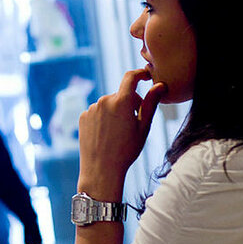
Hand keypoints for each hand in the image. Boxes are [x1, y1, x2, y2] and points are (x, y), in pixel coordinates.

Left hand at [77, 69, 165, 198]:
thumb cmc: (126, 150)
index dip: (140, 73)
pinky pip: (97, 112)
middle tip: (134, 124)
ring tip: (118, 134)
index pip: (131, 77)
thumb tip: (160, 85)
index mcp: (121, 102)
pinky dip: (104, 119)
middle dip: (130, 104)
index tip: (146, 75)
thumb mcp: (143, 127)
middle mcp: (104, 101)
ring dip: (116, 112)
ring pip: (109, 105)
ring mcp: (91, 108)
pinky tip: (106, 136)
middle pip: (121, 95)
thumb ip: (151, 103)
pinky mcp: (83, 117)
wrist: (101, 170)